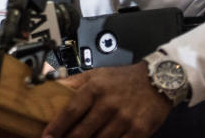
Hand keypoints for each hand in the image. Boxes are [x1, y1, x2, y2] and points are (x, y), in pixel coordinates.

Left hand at [43, 62, 171, 137]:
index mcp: (95, 88)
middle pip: (82, 131)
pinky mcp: (139, 130)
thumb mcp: (96, 74)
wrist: (157, 80)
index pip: (71, 111)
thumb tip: (49, 86)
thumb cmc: (122, 78)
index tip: (47, 136)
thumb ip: (72, 82)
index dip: (57, 127)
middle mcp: (109, 104)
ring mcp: (124, 119)